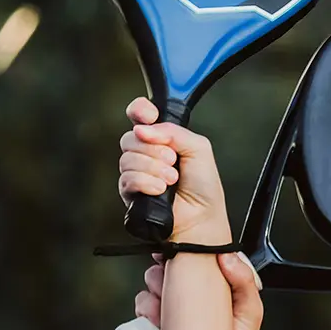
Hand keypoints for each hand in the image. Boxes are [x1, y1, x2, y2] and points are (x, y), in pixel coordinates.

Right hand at [118, 97, 231, 244]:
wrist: (201, 219)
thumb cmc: (204, 188)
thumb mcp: (199, 149)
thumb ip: (175, 132)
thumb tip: (146, 128)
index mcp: (163, 139)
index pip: (140, 114)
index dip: (140, 110)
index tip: (149, 116)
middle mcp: (147, 153)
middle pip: (131, 137)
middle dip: (154, 149)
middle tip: (173, 161)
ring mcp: (136, 172)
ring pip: (127, 158)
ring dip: (153, 168)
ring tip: (171, 179)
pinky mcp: (130, 192)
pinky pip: (126, 179)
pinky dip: (146, 182)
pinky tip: (160, 189)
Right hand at [136, 251, 263, 329]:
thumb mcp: (250, 312)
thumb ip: (244, 281)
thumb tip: (227, 256)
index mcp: (208, 286)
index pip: (187, 258)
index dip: (176, 252)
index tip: (170, 254)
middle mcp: (186, 297)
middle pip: (161, 271)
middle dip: (162, 277)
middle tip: (170, 290)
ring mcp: (168, 313)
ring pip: (148, 291)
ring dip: (154, 299)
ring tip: (168, 313)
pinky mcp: (153, 329)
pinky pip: (140, 313)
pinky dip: (146, 316)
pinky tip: (159, 327)